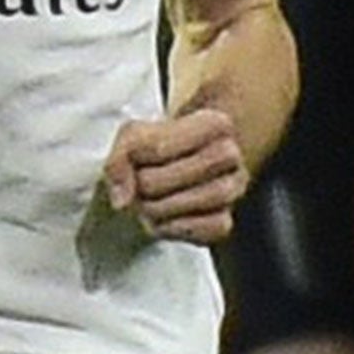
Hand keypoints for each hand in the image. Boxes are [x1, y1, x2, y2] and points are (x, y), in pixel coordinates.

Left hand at [101, 106, 248, 243]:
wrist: (180, 159)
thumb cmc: (159, 142)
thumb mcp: (133, 134)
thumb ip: (121, 159)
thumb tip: (122, 202)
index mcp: (214, 123)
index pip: (158, 147)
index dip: (135, 157)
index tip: (133, 157)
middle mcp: (231, 154)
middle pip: (172, 178)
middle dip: (145, 184)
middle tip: (138, 183)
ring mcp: (233, 189)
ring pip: (189, 205)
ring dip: (156, 209)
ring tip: (146, 202)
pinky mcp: (225, 221)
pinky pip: (203, 230)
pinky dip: (175, 228)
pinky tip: (163, 219)